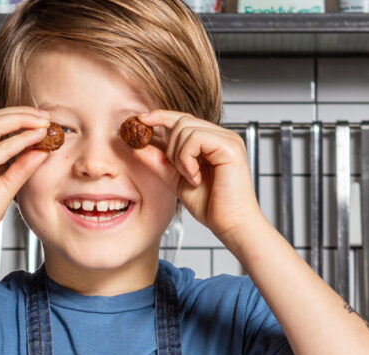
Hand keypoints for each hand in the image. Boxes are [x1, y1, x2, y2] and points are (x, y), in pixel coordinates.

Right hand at [0, 107, 50, 251]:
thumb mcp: (4, 187)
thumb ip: (21, 168)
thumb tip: (41, 150)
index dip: (17, 119)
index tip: (39, 121)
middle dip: (22, 113)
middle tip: (46, 116)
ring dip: (23, 120)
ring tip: (44, 122)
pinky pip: (0, 147)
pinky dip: (21, 140)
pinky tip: (37, 138)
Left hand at [133, 110, 264, 241]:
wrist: (230, 224)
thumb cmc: (211, 206)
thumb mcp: (176, 180)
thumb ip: (159, 162)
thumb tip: (138, 146)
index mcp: (211, 141)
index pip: (182, 119)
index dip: (160, 117)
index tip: (139, 120)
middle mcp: (221, 136)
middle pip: (180, 121)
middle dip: (170, 148)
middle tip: (179, 172)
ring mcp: (227, 139)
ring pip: (185, 128)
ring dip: (178, 157)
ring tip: (190, 178)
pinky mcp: (229, 146)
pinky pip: (195, 138)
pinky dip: (187, 159)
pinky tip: (196, 177)